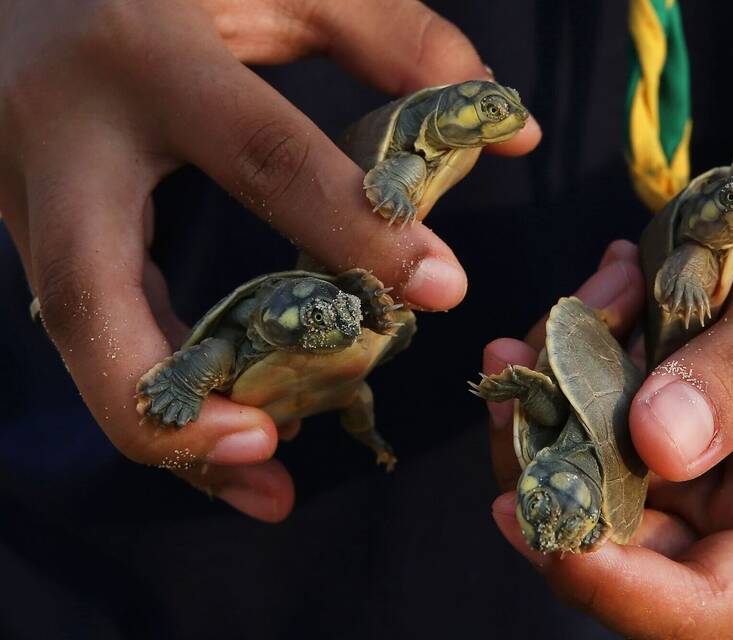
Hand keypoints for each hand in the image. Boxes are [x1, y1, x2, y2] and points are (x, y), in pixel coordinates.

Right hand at [0, 0, 538, 521]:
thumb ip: (392, 37)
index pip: (261, 158)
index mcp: (147, 56)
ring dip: (166, 423)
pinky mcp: (23, 219)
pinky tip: (224, 428)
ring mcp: (26, 188)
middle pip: (91, 293)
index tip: (439, 288)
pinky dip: (157, 382)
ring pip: (78, 332)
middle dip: (177, 396)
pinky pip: (87, 318)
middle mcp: (66, 137)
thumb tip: (508, 127)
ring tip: (261, 484)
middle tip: (273, 455)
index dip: (352, 228)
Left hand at [483, 146, 732, 637]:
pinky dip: (577, 345)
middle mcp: (732, 505)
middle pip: (611, 533)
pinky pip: (589, 398)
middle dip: (547, 454)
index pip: (701, 604)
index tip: (529, 515)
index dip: (610, 584)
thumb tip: (650, 445)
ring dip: (558, 381)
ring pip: (583, 458)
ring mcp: (687, 455)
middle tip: (519, 364)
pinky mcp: (657, 405)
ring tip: (595, 293)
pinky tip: (608, 281)